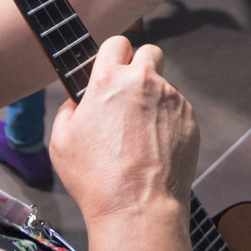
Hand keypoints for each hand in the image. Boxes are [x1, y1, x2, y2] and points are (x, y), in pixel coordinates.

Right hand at [49, 37, 197, 222]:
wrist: (138, 207)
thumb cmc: (96, 178)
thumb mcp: (60, 142)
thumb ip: (67, 110)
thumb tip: (76, 102)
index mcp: (108, 80)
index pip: (116, 43)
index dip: (113, 55)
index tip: (111, 69)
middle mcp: (143, 81)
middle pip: (148, 52)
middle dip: (139, 66)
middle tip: (129, 94)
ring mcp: (171, 98)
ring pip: (163, 85)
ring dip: (153, 99)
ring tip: (140, 136)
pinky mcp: (189, 118)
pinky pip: (177, 109)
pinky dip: (168, 122)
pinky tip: (155, 148)